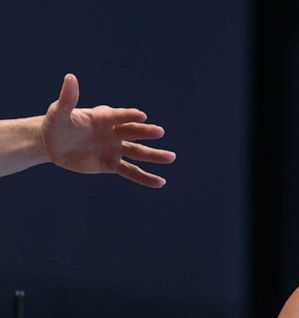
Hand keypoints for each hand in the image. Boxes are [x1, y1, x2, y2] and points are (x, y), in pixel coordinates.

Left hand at [41, 74, 175, 187]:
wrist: (53, 144)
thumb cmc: (56, 123)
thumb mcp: (59, 112)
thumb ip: (68, 98)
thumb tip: (70, 78)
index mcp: (103, 117)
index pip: (118, 116)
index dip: (128, 115)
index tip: (141, 116)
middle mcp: (113, 132)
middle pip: (133, 133)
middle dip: (146, 132)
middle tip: (159, 132)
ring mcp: (114, 149)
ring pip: (137, 153)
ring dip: (154, 155)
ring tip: (170, 157)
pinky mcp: (112, 164)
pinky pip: (131, 172)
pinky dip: (145, 178)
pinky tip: (159, 182)